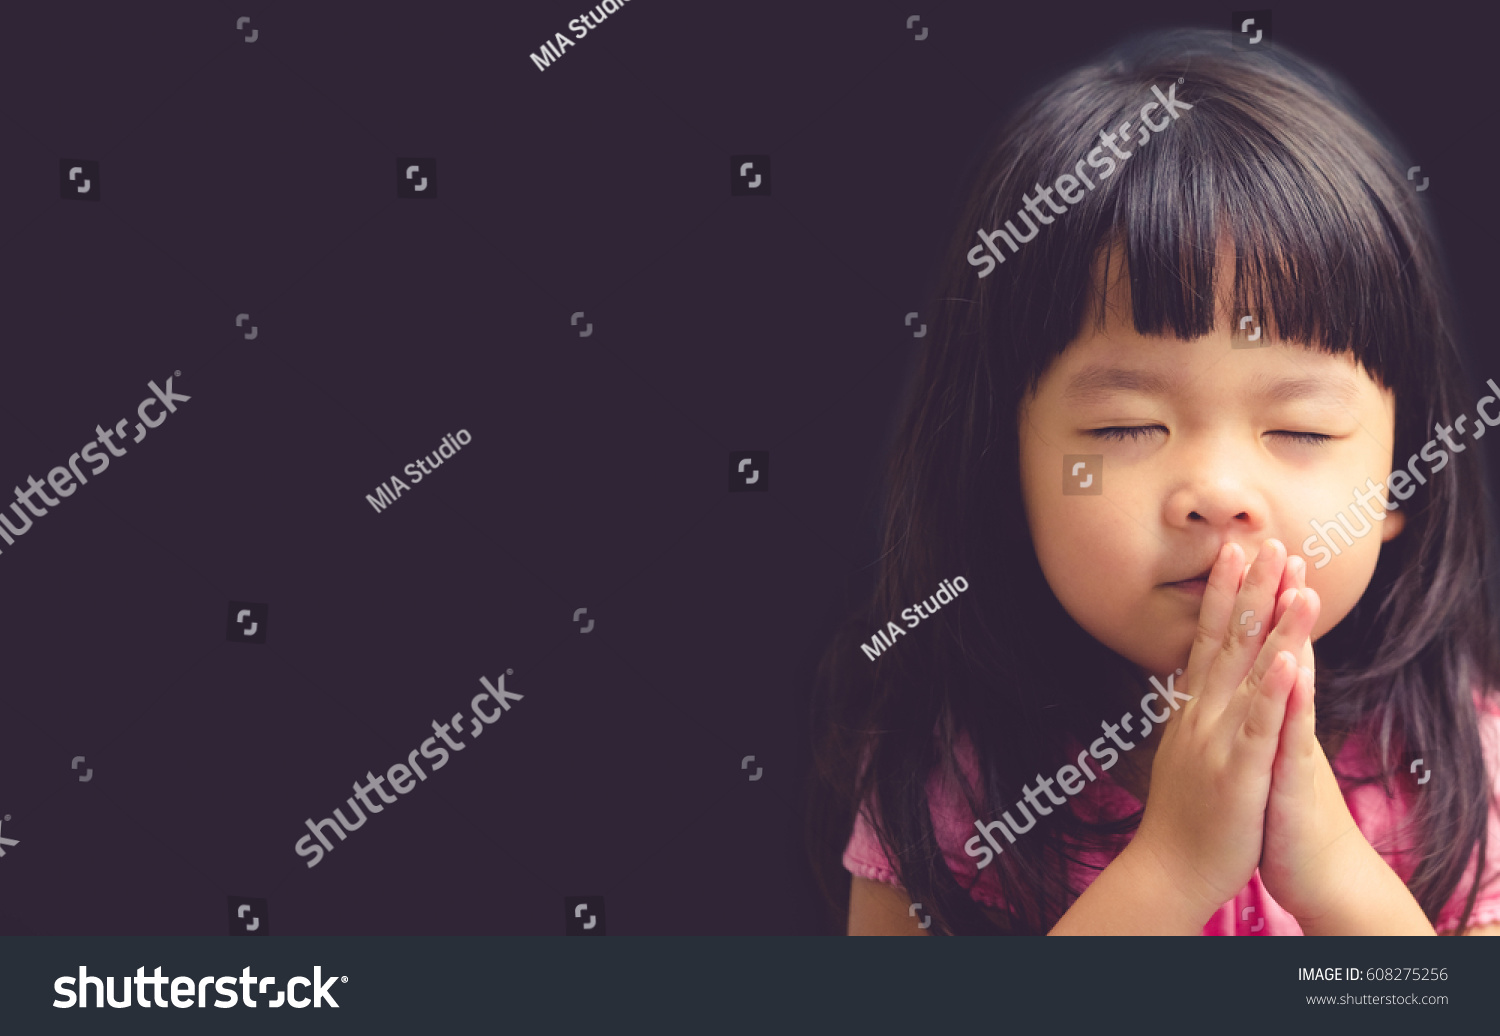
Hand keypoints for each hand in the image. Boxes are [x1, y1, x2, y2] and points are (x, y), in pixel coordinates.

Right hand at [1129, 539, 1320, 924]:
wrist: (1167, 869)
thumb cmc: (1182, 814)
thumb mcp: (1183, 749)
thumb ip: (1190, 710)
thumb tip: (1188, 677)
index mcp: (1193, 708)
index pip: (1209, 637)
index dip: (1224, 592)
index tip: (1236, 550)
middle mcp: (1203, 714)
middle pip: (1228, 640)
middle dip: (1249, 589)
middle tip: (1266, 541)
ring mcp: (1219, 740)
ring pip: (1249, 672)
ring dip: (1272, 624)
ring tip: (1294, 581)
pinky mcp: (1239, 771)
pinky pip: (1261, 725)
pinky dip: (1274, 690)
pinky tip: (1289, 659)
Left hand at [1257, 559, 1370, 922]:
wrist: (1313, 870)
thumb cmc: (1278, 810)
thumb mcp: (1259, 752)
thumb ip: (1256, 710)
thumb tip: (1245, 673)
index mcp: (1265, 711)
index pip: (1258, 645)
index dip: (1252, 601)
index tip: (1247, 553)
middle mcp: (1281, 720)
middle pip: (1279, 649)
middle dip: (1277, 600)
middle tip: (1280, 547)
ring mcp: (1291, 745)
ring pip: (1292, 681)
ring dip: (1295, 634)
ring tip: (1299, 589)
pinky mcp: (1295, 778)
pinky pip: (1293, 733)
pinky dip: (1293, 699)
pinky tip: (1296, 667)